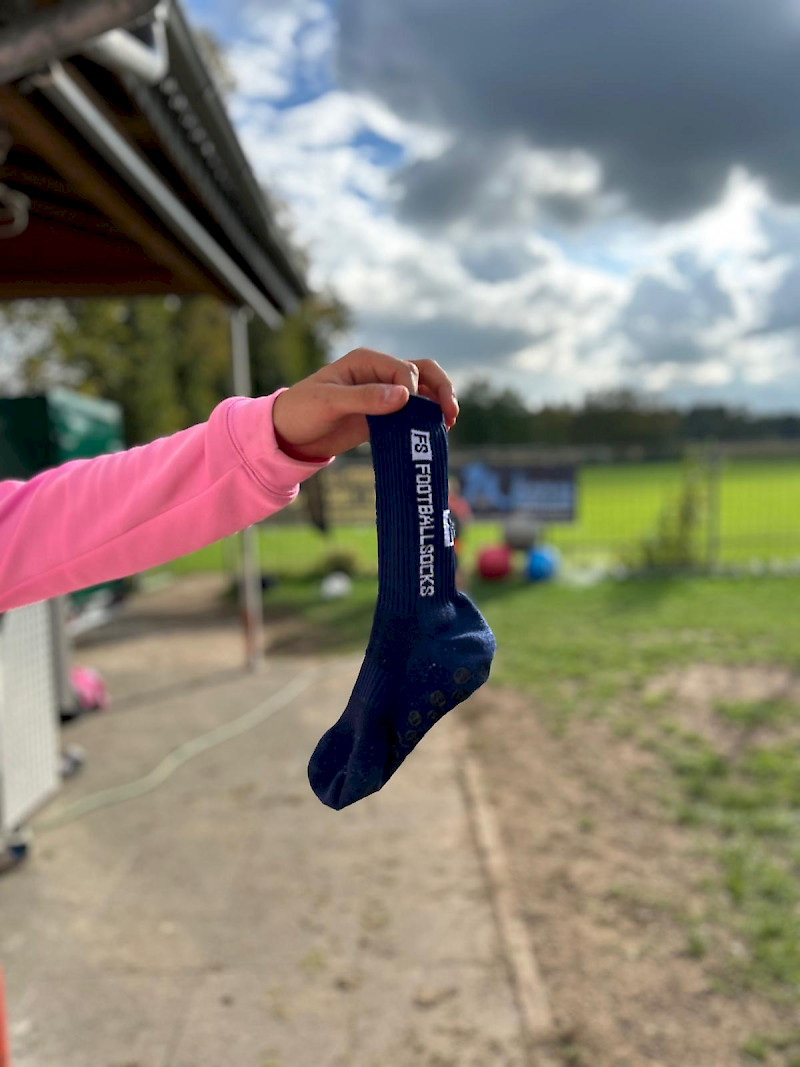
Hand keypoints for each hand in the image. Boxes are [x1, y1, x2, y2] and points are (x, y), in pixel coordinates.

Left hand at [272, 347, 458, 460]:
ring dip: (438, 403)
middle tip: (450, 413)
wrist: (289, 435)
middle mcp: (379, 372)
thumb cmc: (302, 411)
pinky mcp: (384, 414)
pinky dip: (426, 419)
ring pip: (423, 391)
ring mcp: (384, 393)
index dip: (411, 389)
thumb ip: (366, 398)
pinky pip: (413, 413)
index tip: (406, 411)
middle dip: (440, 389)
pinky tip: (435, 432)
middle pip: (422, 372)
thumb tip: (404, 397)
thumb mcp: (330, 403)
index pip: (403, 369)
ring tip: (449, 423)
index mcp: (366, 361)